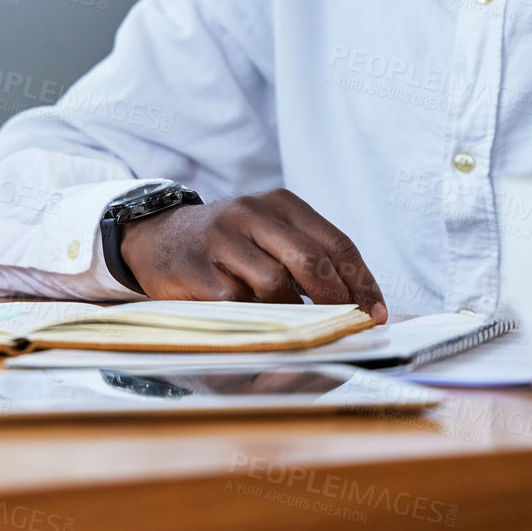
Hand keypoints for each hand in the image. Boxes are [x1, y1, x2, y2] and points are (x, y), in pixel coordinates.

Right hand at [117, 190, 386, 322]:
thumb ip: (307, 257)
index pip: (335, 243)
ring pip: (275, 284)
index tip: (375, 312)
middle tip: (347, 326)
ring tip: (295, 325)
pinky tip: (255, 321)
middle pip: (309, 261)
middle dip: (336, 301)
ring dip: (292, 313)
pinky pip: (238, 303)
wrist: (157, 238)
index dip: (361, 281)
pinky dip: (254, 318)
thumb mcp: (268, 233)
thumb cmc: (227, 244)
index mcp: (279, 204)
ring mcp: (221, 240)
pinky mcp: (196, 269)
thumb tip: (359, 304)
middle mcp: (250, 213)